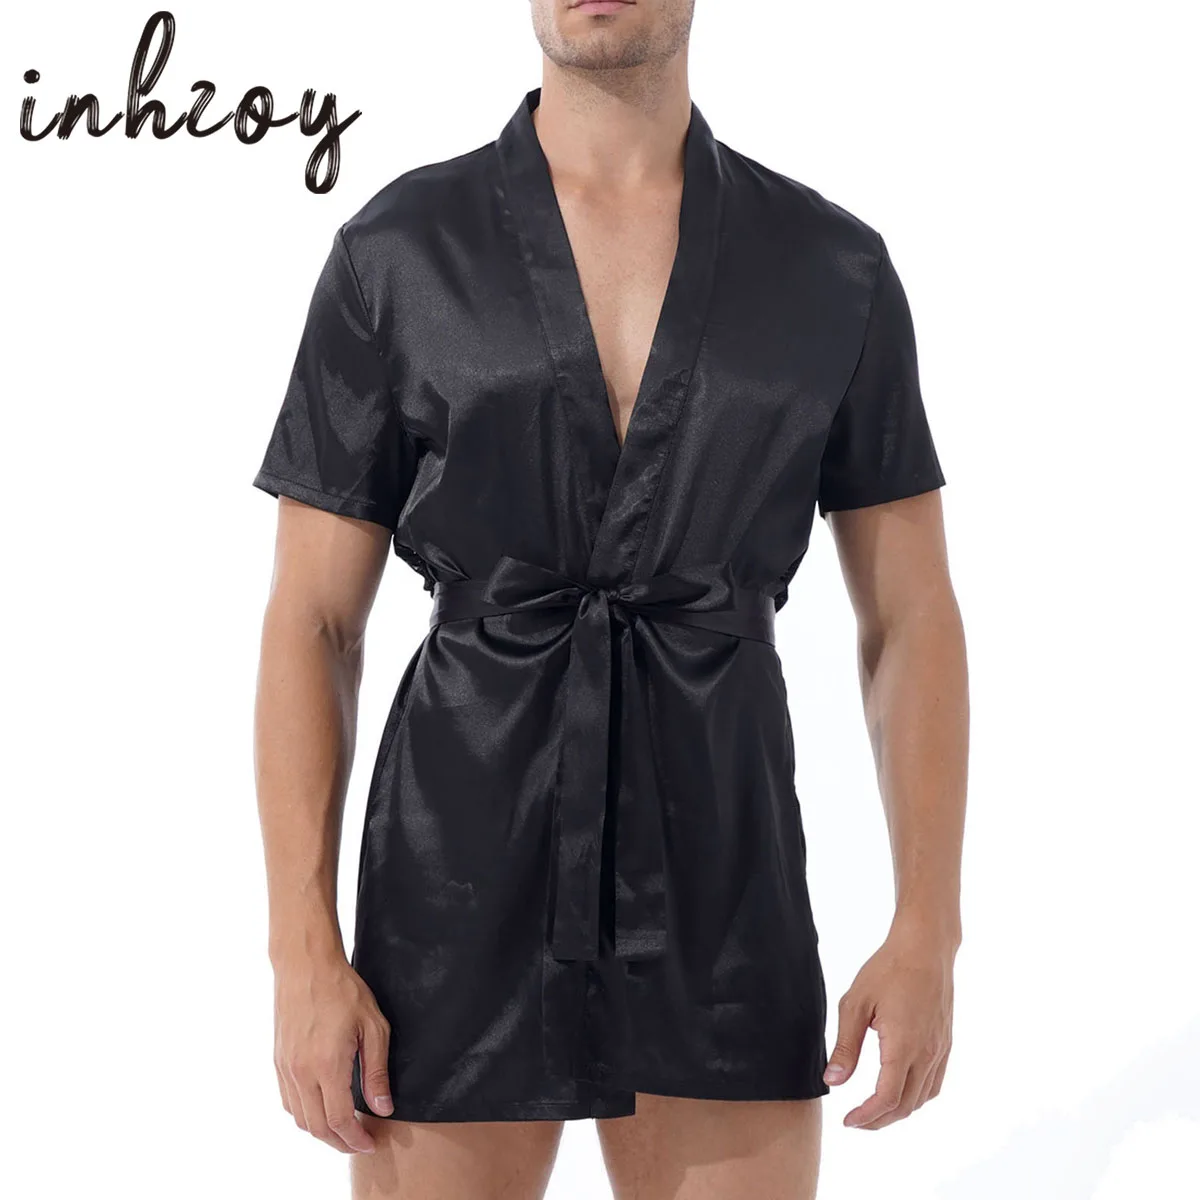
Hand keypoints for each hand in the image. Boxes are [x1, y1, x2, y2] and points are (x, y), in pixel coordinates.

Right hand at [273, 955, 393, 1152]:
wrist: (306, 966)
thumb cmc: (343, 991)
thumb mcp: (373, 1027)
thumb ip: (376, 1072)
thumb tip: (383, 1108)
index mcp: (327, 1065)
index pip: (339, 1120)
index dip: (355, 1139)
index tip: (370, 1144)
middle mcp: (301, 1072)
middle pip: (317, 1127)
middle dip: (340, 1143)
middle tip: (359, 1143)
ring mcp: (285, 1068)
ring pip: (300, 1119)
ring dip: (321, 1132)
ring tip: (344, 1130)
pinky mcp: (278, 1061)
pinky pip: (288, 1102)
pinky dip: (304, 1115)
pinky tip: (321, 1108)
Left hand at [823, 915, 955, 1129]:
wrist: (926, 947)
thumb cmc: (888, 969)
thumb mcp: (856, 1003)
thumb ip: (846, 1046)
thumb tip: (834, 1082)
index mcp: (903, 1046)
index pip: (887, 1098)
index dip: (866, 1116)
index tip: (847, 1121)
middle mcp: (927, 1053)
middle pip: (906, 1105)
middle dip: (880, 1120)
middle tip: (856, 1121)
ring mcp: (940, 1049)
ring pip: (923, 1098)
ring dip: (899, 1111)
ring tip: (875, 1111)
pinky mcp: (945, 1042)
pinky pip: (934, 1083)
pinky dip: (917, 1097)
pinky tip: (901, 1090)